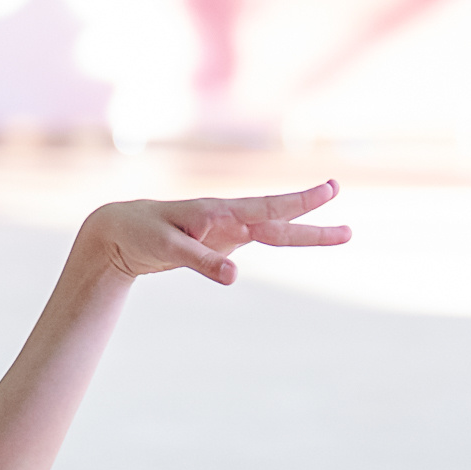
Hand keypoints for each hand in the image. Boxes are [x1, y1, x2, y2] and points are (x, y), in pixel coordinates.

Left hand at [79, 179, 347, 285]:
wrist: (120, 230)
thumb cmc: (141, 233)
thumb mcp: (166, 248)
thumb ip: (201, 260)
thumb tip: (235, 277)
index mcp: (217, 212)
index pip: (266, 207)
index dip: (299, 202)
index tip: (329, 192)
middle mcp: (228, 217)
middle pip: (279, 220)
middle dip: (313, 220)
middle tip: (350, 223)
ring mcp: (228, 228)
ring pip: (275, 230)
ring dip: (307, 232)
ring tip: (344, 234)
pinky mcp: (222, 240)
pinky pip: (260, 239)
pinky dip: (283, 236)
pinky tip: (301, 235)